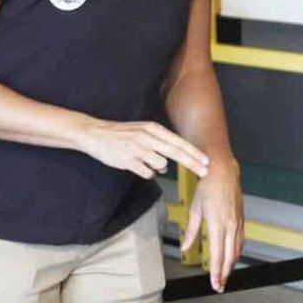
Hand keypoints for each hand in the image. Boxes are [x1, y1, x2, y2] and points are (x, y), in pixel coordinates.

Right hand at [81, 118, 209, 179]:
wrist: (96, 134)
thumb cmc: (122, 133)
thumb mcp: (143, 131)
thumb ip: (159, 142)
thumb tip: (171, 160)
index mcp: (153, 129)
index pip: (178, 142)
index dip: (194, 152)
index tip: (206, 161)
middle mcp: (147, 138)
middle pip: (176, 153)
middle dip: (192, 163)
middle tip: (205, 172)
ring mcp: (138, 150)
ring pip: (161, 164)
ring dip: (159, 167)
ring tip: (145, 160)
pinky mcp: (128, 161)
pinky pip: (147, 173)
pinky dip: (147, 173)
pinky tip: (138, 166)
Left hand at [182, 157, 243, 292]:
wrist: (222, 171)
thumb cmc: (207, 187)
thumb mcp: (195, 209)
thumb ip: (191, 231)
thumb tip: (185, 247)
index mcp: (218, 224)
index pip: (218, 255)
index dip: (216, 272)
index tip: (214, 283)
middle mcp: (231, 225)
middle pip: (230, 256)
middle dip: (225, 273)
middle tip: (220, 285)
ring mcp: (238, 222)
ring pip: (237, 250)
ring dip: (231, 264)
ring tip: (225, 275)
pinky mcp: (241, 219)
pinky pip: (240, 240)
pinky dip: (236, 252)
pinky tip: (232, 257)